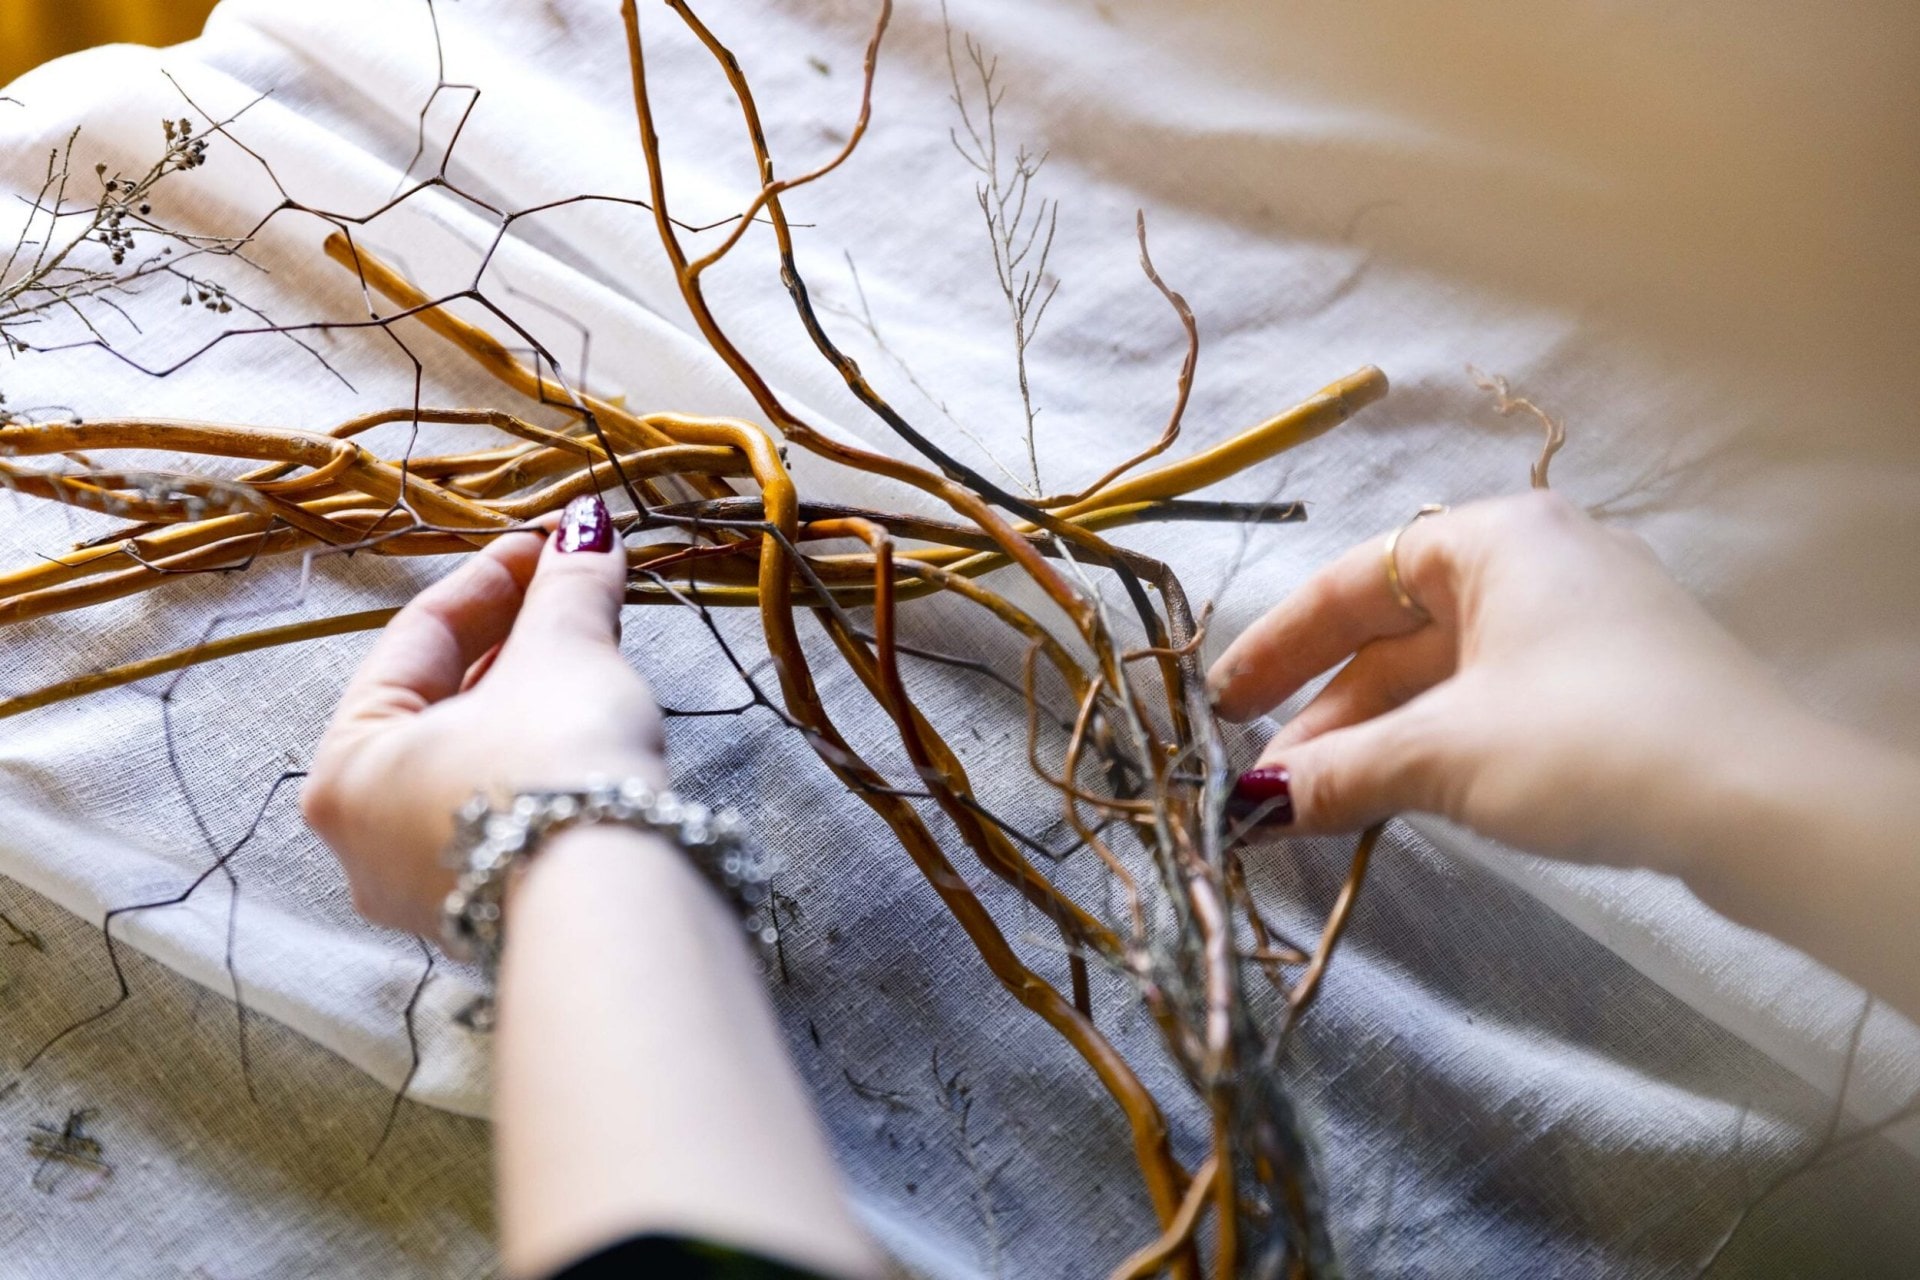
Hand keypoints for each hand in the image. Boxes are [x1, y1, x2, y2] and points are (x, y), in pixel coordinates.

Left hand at [302, 495, 661, 937]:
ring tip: (587, 650)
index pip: (415, 642)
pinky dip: (536, 762)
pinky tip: (585, 730)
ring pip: (471, 763)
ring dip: (526, 700)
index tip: (545, 544)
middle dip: (509, 641)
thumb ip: (568, 589)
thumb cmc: (554, 766)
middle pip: (438, 707)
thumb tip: (586, 526)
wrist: (615, 900)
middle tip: (567, 591)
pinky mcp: (492, 916)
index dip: (489, 581)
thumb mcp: (563, 656)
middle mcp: (365, 839)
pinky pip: (502, 812)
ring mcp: (426, 888)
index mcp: (346, 767)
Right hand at [1207, 490, 1812, 874]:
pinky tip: (1398, 798)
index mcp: (1495, 538)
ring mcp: (1583, 624)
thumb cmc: (1590, 743)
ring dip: (1377, 738)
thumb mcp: (1444, 755)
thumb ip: (1336, 773)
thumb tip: (1248, 808)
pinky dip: (1437, 745)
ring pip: (1447, 675)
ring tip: (1316, 805)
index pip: (1355, 582)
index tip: (1222, 703)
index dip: (1279, 645)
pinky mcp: (1614, 685)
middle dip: (1326, 712)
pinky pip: (1495, 702)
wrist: (1763, 805)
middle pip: (1398, 633)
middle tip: (1265, 781)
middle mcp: (1539, 561)